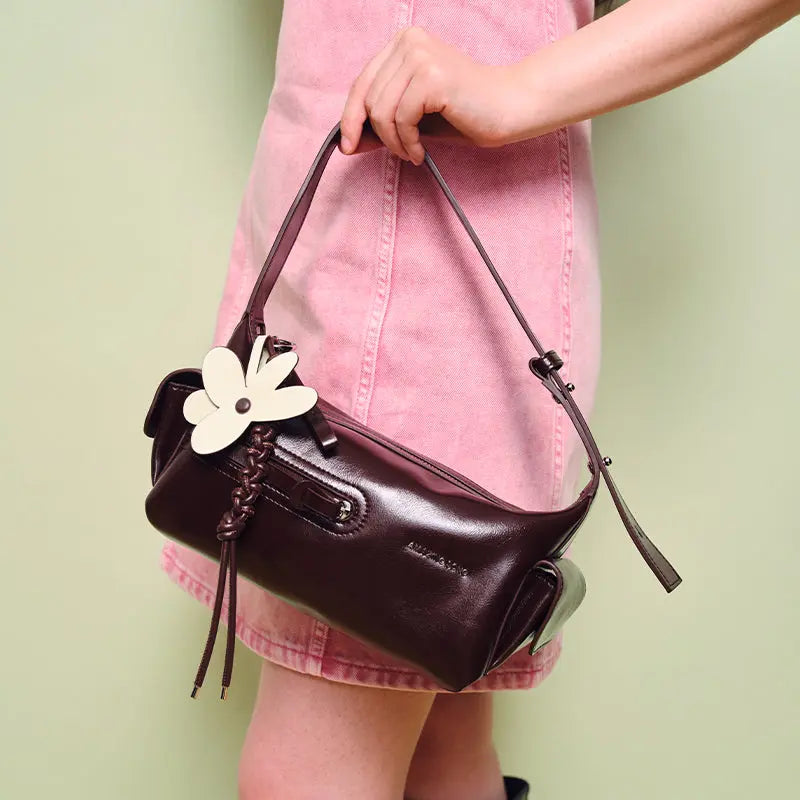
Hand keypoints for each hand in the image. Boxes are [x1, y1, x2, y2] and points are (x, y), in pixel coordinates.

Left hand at [339, 26, 517, 164]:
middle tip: (402, 153)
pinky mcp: (431, 77)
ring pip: (381, 111)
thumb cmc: (464, 112)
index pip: (361, 83)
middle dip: (379, 136)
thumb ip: (382, 120)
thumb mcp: (415, 114)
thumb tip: (347, 142)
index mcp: (403, 43)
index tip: (348, 147)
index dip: (350, 118)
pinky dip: (408, 143)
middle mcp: (409, 42)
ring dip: (394, 142)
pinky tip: (421, 152)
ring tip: (413, 153)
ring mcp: (420, 56)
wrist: (508, 107)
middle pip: (368, 99)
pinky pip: (401, 119)